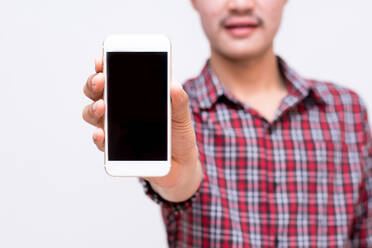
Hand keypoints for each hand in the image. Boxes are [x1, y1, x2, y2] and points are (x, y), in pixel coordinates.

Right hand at [82, 57, 201, 201]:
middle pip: (97, 93)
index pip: (115, 77)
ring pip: (93, 115)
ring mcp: (115, 130)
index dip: (105, 66)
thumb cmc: (179, 134)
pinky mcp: (116, 151)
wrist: (181, 164)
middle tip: (101, 80)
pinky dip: (98, 137)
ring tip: (101, 105)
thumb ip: (178, 101)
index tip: (102, 59)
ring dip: (93, 108)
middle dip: (94, 84)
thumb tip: (173, 85)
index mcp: (134, 96)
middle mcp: (119, 110)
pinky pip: (102, 143)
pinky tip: (101, 133)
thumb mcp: (182, 115)